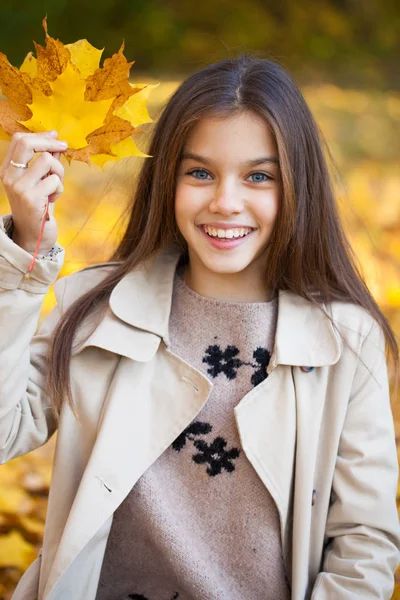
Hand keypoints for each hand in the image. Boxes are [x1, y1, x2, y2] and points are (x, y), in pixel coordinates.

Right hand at [0, 131, 67, 253]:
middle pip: (27, 144)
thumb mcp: (40, 182)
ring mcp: (18, 187)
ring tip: (56, 186)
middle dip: (50, 144)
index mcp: (8, 170)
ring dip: (59, 172)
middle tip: (64, 147)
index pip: (19, 140)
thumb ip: (45, 163)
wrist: (33, 236)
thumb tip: (56, 141)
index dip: (40, 135)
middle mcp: (9, 176)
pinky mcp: (30, 198)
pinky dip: (59, 188)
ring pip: (47, 161)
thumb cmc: (38, 208)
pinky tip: (52, 200)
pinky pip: (54, 181)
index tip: (55, 137)